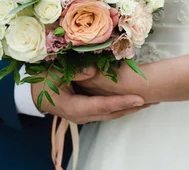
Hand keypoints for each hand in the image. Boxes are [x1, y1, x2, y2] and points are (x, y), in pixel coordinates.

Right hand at [32, 66, 147, 123]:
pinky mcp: (88, 112)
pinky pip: (108, 111)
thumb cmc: (43, 81)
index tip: (139, 97)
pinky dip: (123, 106)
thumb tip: (93, 71)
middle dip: (133, 106)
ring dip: (131, 107)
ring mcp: (85, 116)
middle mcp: (82, 116)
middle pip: (112, 113)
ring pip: (112, 114)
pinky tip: (135, 101)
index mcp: (73, 107)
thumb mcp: (55, 73)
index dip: (121, 101)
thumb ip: (74, 72)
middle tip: (154, 99)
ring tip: (151, 100)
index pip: (103, 106)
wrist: (34, 94)